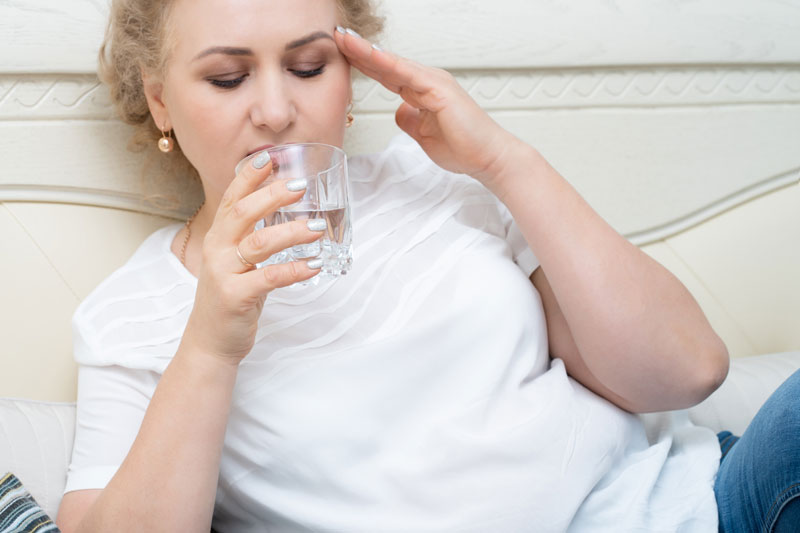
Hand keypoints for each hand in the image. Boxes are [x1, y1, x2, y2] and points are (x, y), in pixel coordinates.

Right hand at [183, 157, 324, 363]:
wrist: (210, 341)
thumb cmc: (230, 297)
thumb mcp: (236, 261)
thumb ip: (252, 237)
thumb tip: (283, 210)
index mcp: (218, 237)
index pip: (231, 199)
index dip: (249, 178)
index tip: (269, 158)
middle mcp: (217, 250)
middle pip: (243, 213)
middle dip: (273, 195)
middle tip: (302, 185)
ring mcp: (224, 273)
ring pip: (259, 243)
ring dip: (291, 232)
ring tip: (318, 226)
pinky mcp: (235, 297)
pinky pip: (269, 278)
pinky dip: (294, 270)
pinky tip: (315, 264)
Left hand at [335, 27, 522, 190]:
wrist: (487, 158)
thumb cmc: (463, 147)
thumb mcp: (423, 135)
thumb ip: (409, 120)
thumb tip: (398, 112)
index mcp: (422, 91)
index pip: (386, 74)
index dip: (364, 63)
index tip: (341, 53)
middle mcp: (427, 82)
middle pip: (386, 64)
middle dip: (359, 50)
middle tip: (336, 35)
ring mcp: (434, 83)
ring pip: (392, 64)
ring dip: (367, 51)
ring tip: (344, 38)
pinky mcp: (439, 90)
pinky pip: (407, 74)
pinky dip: (386, 63)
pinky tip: (369, 54)